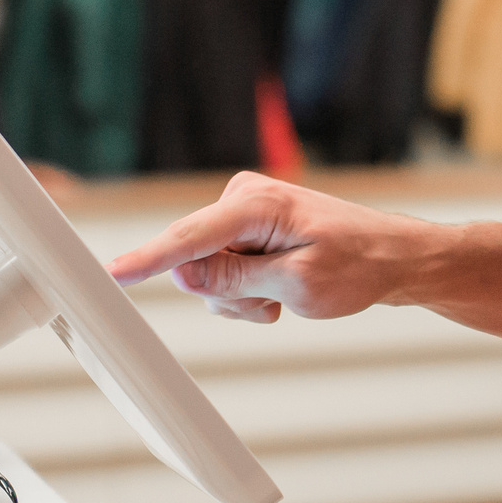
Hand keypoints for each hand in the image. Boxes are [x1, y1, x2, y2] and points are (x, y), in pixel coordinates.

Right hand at [108, 172, 435, 323]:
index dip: (148, 261)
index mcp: (257, 204)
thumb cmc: (358, 266)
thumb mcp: (299, 284)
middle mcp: (243, 199)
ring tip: (285, 294)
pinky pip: (222, 272)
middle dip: (230, 293)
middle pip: (197, 262)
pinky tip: (281, 289)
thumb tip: (183, 273)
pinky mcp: (245, 230)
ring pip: (208, 276)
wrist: (392, 258)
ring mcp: (243, 214)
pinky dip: (248, 292)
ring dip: (241, 298)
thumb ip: (237, 280)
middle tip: (274, 303)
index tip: (109, 274)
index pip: (189, 238)